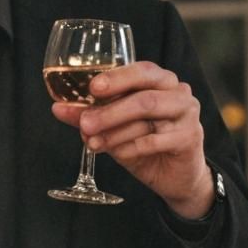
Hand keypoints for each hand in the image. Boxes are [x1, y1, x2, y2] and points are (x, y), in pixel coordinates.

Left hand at [50, 60, 213, 217]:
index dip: (116, 78)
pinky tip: (117, 153)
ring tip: (93, 142)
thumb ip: (88, 116)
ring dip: (115, 129)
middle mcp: (177, 92)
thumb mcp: (113, 129)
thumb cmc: (145, 144)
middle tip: (85, 122)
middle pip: (143, 93)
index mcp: (159, 81)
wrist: (175, 177)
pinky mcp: (189, 137)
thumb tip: (57, 108)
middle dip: (110, 108)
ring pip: (147, 113)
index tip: (92, 89)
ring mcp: (187, 114)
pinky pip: (154, 140)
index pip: (141, 70)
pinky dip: (130, 147)